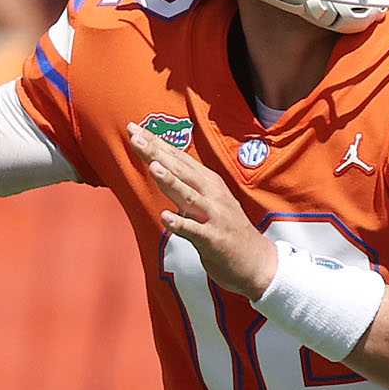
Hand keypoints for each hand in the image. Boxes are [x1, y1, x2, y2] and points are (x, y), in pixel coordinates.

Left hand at [127, 122, 277, 299]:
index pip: (178, 157)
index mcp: (208, 182)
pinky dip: (180, 223)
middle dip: (156, 153)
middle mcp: (211, 194)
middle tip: (135, 137)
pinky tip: (165, 217)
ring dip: (171, 181)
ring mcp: (213, 216)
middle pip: (180, 169)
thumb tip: (161, 165)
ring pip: (188, 196)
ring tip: (153, 167)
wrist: (255, 261)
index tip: (133, 128)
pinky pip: (194, 231)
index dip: (156, 142)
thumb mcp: (209, 199)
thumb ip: (187, 183)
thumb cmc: (226, 229)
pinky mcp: (213, 239)